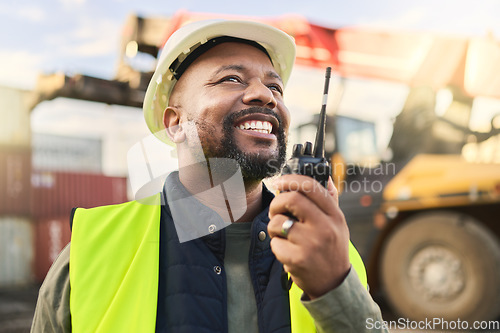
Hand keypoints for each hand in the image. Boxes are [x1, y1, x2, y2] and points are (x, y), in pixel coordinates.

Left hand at [268, 175, 349, 298]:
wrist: (334, 284)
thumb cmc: (331, 248)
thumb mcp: (337, 224)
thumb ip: (330, 200)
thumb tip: (324, 175)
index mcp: (334, 215)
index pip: (311, 187)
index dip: (290, 179)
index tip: (278, 181)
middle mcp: (325, 227)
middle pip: (291, 199)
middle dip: (276, 203)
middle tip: (276, 211)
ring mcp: (312, 244)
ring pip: (277, 222)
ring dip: (274, 228)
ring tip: (283, 236)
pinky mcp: (298, 259)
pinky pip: (274, 243)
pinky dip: (276, 247)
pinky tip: (288, 253)